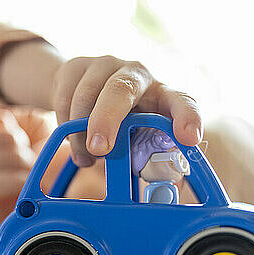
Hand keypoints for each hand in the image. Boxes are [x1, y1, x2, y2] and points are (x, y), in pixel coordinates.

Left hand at [0, 108, 34, 233]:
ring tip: (18, 153)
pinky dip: (10, 128)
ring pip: (12, 137)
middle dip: (29, 163)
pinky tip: (6, 138)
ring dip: (22, 146)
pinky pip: (2, 119)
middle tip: (28, 168)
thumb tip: (17, 206)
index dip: (28, 182)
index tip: (30, 183)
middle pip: (16, 157)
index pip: (13, 181)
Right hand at [51, 55, 201, 165]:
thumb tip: (150, 189)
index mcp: (162, 94)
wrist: (79, 88)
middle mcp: (137, 73)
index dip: (187, 117)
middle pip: (122, 89)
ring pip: (86, 97)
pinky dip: (65, 125)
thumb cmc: (117, 121)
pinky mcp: (77, 66)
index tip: (188, 138)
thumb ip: (140, 155)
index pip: (182, 101)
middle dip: (108, 120)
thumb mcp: (134, 136)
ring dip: (80, 133)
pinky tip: (72, 138)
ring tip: (85, 157)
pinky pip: (65, 99)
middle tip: (100, 149)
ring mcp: (106, 66)